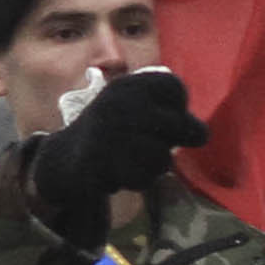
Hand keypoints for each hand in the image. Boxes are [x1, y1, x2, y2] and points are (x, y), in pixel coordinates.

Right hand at [34, 67, 207, 214]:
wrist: (63, 158)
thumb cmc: (113, 133)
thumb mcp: (137, 110)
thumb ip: (171, 116)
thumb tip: (200, 133)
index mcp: (127, 85)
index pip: (174, 88)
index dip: (177, 107)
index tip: (160, 117)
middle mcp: (118, 103)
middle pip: (179, 124)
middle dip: (172, 141)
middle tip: (149, 144)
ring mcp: (108, 133)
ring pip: (163, 157)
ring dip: (153, 165)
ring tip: (131, 159)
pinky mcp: (101, 162)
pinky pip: (142, 178)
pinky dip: (136, 180)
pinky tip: (119, 172)